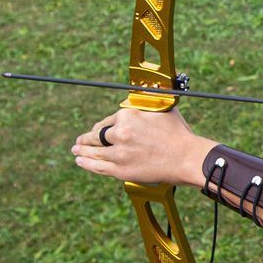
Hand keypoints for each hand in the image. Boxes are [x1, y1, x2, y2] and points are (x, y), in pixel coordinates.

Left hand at [72, 106, 216, 186]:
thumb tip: (141, 92)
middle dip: (86, 138)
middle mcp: (120, 133)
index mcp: (128, 116)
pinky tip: (80, 160)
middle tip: (80, 140)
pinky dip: (86, 163)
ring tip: (76, 149)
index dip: (101, 126)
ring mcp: (118, 153)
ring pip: (94, 151)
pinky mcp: (121, 171)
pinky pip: (98, 166)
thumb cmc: (178, 134)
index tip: (98, 129)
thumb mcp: (161, 109)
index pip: (107, 121)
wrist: (186, 158)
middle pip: (96, 135)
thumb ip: (146, 103)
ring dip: (82, 150)